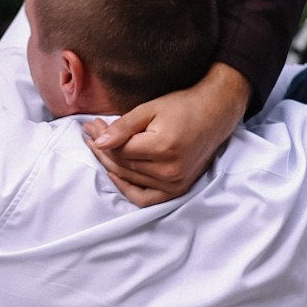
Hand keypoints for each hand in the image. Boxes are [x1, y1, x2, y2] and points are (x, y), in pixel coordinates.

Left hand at [84, 61, 249, 203]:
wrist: (215, 114)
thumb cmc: (183, 107)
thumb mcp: (150, 109)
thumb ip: (123, 127)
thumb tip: (98, 143)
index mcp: (163, 148)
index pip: (120, 150)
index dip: (101, 138)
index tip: (92, 125)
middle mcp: (170, 171)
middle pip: (122, 165)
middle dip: (102, 149)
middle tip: (91, 132)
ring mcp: (175, 184)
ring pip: (130, 179)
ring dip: (110, 164)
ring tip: (100, 147)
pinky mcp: (178, 190)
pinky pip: (146, 199)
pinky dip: (128, 189)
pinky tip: (115, 174)